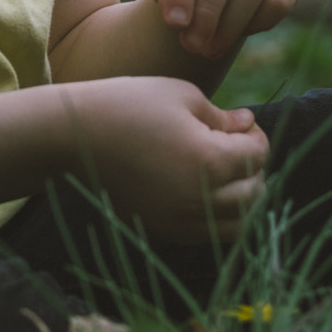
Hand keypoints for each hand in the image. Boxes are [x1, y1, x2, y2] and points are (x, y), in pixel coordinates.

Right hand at [64, 76, 269, 241]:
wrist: (74, 137)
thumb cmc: (128, 105)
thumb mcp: (181, 97)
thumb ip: (222, 118)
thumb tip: (248, 127)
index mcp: (208, 160)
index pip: (257, 156)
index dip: (256, 137)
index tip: (242, 124)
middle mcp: (197, 199)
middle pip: (254, 195)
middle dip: (254, 169)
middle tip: (237, 146)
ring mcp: (179, 221)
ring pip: (237, 225)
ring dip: (243, 200)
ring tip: (226, 173)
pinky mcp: (162, 231)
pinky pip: (207, 234)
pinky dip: (216, 216)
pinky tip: (202, 189)